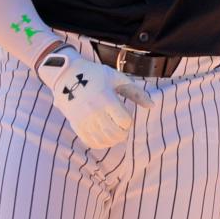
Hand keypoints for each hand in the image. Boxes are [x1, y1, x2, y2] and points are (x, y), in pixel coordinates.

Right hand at [36, 47, 153, 148]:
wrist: (67, 75)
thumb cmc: (96, 75)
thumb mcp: (116, 78)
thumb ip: (135, 92)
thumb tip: (152, 106)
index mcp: (106, 98)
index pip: (125, 121)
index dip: (128, 121)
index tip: (125, 116)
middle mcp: (94, 111)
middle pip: (115, 133)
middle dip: (123, 133)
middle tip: (122, 128)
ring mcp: (84, 119)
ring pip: (104, 141)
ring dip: (113, 140)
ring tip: (114, 132)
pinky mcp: (76, 125)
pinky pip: (91, 142)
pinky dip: (101, 144)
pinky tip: (104, 137)